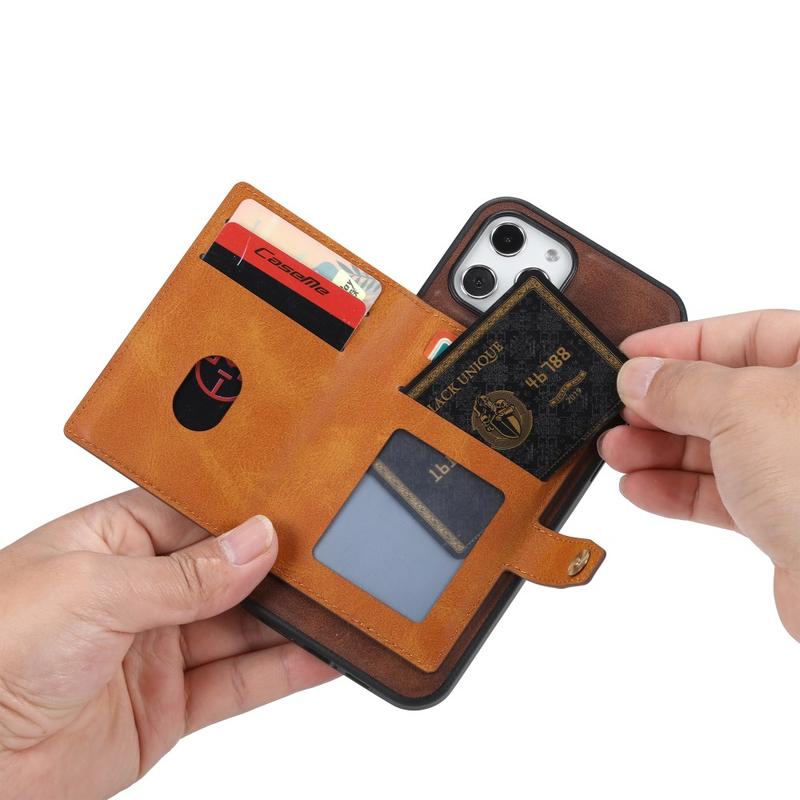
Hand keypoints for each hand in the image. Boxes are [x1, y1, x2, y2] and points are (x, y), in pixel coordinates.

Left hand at [0, 490, 337, 798]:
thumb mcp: (94, 590)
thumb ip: (186, 574)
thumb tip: (257, 544)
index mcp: (117, 542)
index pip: (202, 519)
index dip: (250, 517)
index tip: (302, 515)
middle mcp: (142, 592)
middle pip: (231, 575)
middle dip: (280, 571)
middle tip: (335, 564)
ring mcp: (160, 650)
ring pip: (244, 629)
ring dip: (293, 622)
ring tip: (341, 610)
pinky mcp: (171, 707)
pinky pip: (239, 684)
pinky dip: (284, 673)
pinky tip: (322, 658)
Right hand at [598, 310, 799, 639]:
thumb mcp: (741, 407)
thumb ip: (681, 385)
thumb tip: (640, 375)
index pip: (744, 334)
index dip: (679, 343)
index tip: (630, 356)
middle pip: (722, 394)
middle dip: (660, 406)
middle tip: (615, 413)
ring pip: (716, 447)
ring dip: (658, 450)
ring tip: (616, 453)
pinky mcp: (787, 515)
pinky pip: (721, 493)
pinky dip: (676, 491)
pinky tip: (640, 489)